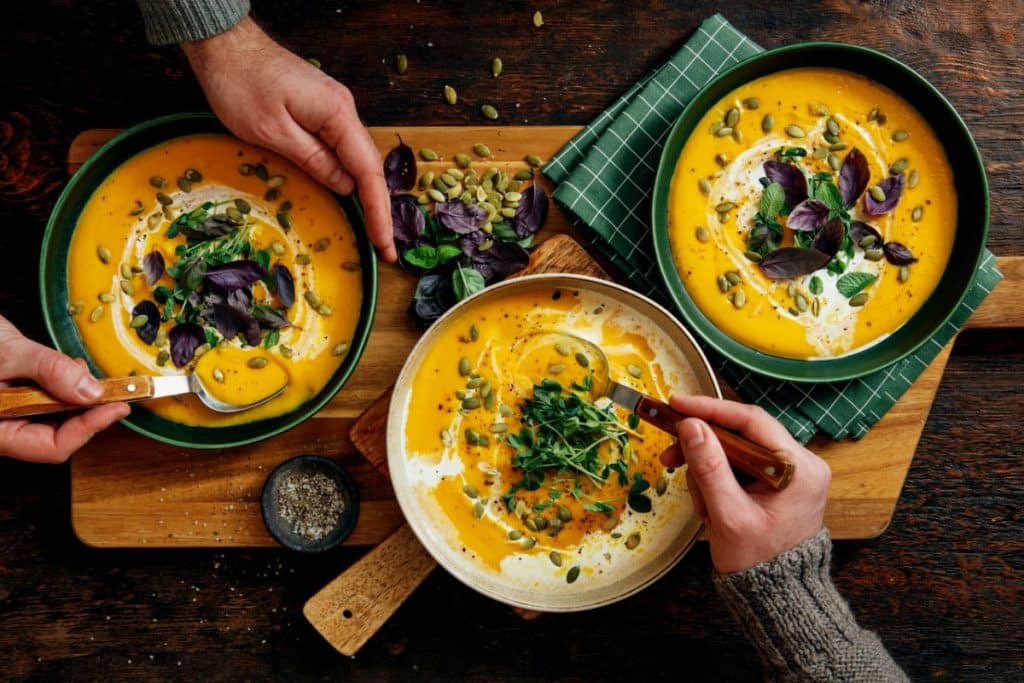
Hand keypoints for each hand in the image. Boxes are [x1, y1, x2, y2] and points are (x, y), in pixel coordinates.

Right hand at [0, 316, 128, 463]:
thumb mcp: (7, 353)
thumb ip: (48, 370)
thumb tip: (91, 391)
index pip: (50, 447)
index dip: (89, 429)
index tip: (118, 406)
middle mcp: (3, 428)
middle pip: (57, 436)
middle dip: (87, 413)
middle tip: (115, 390)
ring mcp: (9, 415)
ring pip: (54, 419)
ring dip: (77, 398)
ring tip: (79, 371)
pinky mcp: (15, 400)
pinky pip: (47, 402)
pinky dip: (64, 386)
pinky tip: (67, 369)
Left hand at [181, 18, 396, 262]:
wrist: (223, 43)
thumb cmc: (239, 83)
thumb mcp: (272, 132)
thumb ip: (313, 160)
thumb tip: (345, 187)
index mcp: (337, 114)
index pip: (368, 172)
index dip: (379, 213)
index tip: (386, 245)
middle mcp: (343, 110)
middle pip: (369, 167)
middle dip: (379, 209)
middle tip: (385, 248)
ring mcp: (333, 108)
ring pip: (356, 158)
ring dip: (366, 195)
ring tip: (373, 230)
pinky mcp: (319, 110)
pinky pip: (341, 148)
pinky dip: (349, 176)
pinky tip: (350, 196)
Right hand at [662, 395, 830, 573]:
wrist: (776, 594)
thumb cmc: (757, 561)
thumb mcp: (728, 515)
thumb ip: (709, 468)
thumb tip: (690, 426)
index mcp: (800, 468)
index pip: (752, 421)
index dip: (711, 410)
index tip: (677, 404)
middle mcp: (801, 462)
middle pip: (741, 434)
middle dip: (703, 447)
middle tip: (669, 456)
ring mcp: (789, 472)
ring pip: (735, 450)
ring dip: (707, 470)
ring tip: (700, 503)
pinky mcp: (776, 482)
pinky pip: (739, 466)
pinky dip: (717, 479)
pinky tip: (708, 502)